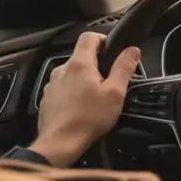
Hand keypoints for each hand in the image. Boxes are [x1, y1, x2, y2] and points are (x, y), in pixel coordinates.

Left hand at [31, 32, 140, 166]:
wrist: (60, 143)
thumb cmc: (89, 119)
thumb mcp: (115, 93)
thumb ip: (124, 68)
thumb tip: (132, 50)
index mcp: (79, 64)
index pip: (89, 37)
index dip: (103, 39)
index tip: (112, 50)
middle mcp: (62, 70)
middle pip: (81, 56)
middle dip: (96, 65)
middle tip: (109, 82)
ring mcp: (52, 84)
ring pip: (72, 73)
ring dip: (84, 80)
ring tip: (95, 98)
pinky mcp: (47, 98)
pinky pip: (63, 88)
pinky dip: (73, 92)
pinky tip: (81, 108)